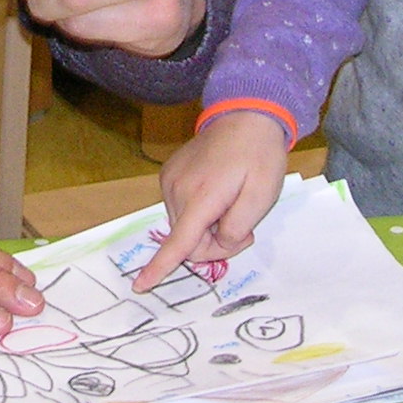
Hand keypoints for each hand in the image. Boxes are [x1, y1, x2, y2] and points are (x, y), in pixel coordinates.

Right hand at [146, 109, 293, 282]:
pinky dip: (199, 212)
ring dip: (207, 227)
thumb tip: (218, 243)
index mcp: (201, 197)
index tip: (140, 286)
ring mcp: (170, 180)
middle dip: (214, 243)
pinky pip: (181, 209)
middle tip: (244, 229)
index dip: (160, 268)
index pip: (178, 242)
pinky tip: (217, 192)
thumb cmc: (259, 157)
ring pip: (184, 227)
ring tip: (231, 203)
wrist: (245, 115)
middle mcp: (177, 189)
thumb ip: (237, 228)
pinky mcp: (169, 174)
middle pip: (187, 241)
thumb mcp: (262, 197)